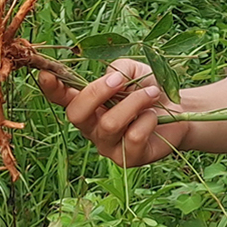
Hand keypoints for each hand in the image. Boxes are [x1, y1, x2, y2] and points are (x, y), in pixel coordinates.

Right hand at [38, 58, 188, 167]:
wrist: (180, 110)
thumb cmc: (151, 88)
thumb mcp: (134, 70)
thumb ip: (118, 68)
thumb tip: (109, 79)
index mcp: (89, 104)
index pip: (62, 98)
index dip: (51, 88)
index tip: (46, 74)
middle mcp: (92, 126)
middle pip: (76, 114)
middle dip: (96, 93)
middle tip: (120, 80)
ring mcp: (107, 145)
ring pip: (109, 124)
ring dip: (134, 102)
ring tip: (152, 94)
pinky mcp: (127, 158)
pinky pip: (132, 137)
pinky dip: (147, 120)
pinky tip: (154, 117)